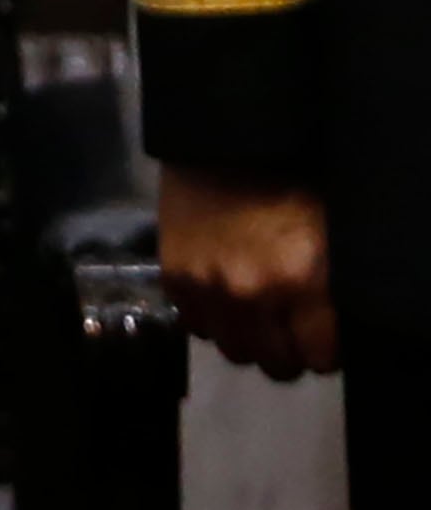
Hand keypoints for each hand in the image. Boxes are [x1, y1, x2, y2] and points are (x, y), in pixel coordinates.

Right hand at [159, 163, 337, 378]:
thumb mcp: (329, 234)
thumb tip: (335, 329)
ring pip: (236, 352)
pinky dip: (212, 320)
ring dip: (250, 340)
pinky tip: (224, 298)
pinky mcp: (175, 278)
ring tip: (256, 316)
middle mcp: (253, 293)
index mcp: (303, 280)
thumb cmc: (290, 184)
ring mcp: (208, 288)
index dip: (325, 348)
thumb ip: (331, 287)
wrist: (222, 145)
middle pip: (277, 364)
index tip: (324, 335)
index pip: (321, 357)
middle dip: (290, 350)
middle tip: (292, 328)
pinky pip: (197, 328)